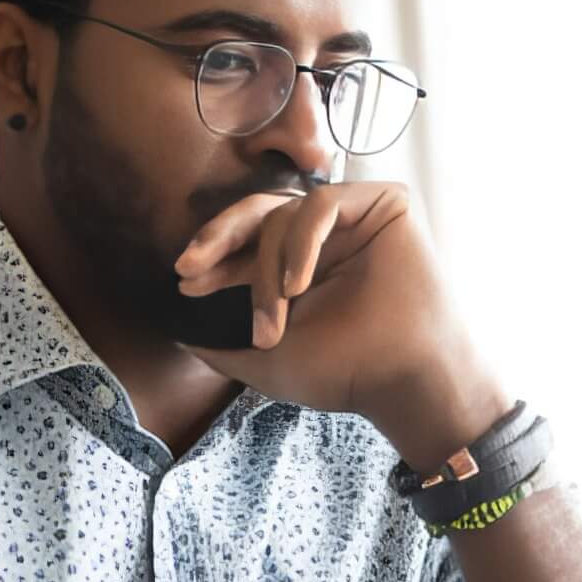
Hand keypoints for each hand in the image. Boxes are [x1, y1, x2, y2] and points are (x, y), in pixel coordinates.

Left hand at [174, 182, 507, 468]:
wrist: (402, 379)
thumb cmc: (344, 373)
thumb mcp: (265, 362)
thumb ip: (221, 350)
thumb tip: (179, 340)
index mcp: (301, 267)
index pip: (247, 246)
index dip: (214, 258)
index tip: (185, 281)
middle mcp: (325, 239)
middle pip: (260, 213)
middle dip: (218, 237)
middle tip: (191, 264)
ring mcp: (354, 220)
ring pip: (286, 213)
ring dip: (270, 267)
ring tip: (278, 317)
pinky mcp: (384, 204)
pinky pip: (323, 202)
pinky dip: (303, 240)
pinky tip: (300, 282)